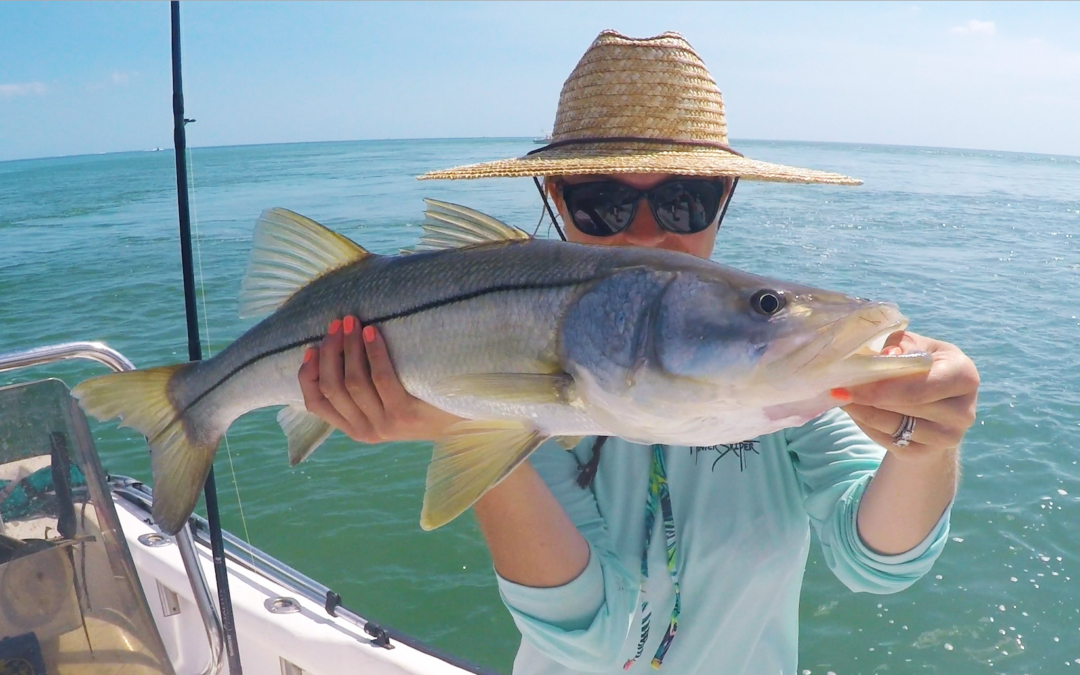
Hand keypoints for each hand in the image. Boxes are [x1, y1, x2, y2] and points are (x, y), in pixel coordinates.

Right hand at [298, 315, 463, 442]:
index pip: (317, 403)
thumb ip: (363, 393)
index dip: (308, 375)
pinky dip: (373, 352)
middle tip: (336, 324)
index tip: (311, 348)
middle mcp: (366, 431)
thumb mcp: (387, 406)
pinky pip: (381, 378)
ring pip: (353, 381)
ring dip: (348, 347)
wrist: (465, 423)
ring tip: (352, 322)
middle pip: (333, 387)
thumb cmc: (423, 404)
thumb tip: (335, 350)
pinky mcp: (405, 414)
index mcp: (355, 429)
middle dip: (330, 352)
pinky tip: (371, 333)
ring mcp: (385, 424)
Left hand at [840, 331, 978, 455]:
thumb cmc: (922, 363)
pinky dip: (866, 425)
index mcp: (964, 376)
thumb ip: (898, 345)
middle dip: (868, 396)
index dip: (884, 386)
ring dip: (862, 411)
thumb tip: (879, 356)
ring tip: (842, 396)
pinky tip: (856, 409)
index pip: (921, 386)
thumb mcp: (914, 345)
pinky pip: (888, 442)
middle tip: (839, 387)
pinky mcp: (927, 453)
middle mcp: (964, 411)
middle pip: (907, 407)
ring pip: (894, 427)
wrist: (934, 399)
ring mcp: (948, 437)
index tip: (850, 381)